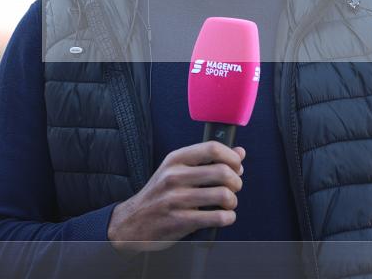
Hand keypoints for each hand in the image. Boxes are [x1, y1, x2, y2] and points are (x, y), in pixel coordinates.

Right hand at [108, 142, 245, 251]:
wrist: (131, 222)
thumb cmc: (160, 194)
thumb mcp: (176, 170)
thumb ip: (207, 160)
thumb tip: (240, 152)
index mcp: (175, 159)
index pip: (212, 148)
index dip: (232, 157)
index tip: (237, 166)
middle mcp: (174, 176)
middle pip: (222, 172)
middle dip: (236, 182)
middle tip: (233, 188)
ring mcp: (176, 199)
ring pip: (223, 195)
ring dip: (232, 201)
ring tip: (228, 204)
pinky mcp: (180, 221)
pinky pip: (217, 217)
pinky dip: (228, 218)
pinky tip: (224, 217)